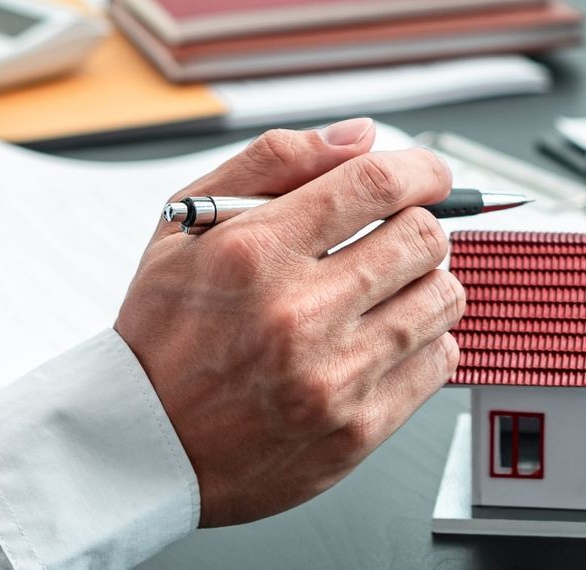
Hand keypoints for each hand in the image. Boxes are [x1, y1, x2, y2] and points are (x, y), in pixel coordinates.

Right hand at [113, 119, 463, 526]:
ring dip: (426, 284)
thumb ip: (274, 163)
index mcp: (254, 253)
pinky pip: (440, 361)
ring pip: (443, 298)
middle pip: (424, 239)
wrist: (143, 448)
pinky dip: (425, 342)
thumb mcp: (188, 224)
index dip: (421, 169)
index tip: (430, 176)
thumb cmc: (165, 332)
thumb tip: (360, 136)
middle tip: (395, 238)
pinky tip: (382, 341)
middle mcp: (297, 314)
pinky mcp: (357, 429)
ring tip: (386, 292)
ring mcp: (331, 378)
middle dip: (420, 226)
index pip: (375, 184)